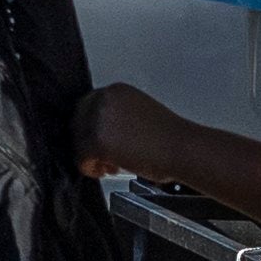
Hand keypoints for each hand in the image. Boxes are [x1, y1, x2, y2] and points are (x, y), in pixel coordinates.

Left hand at [82, 79, 207, 191]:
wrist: (182, 149)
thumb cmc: (170, 138)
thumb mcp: (139, 113)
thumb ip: (117, 115)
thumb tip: (102, 130)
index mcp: (116, 91)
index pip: (87, 106)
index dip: (92, 127)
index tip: (99, 140)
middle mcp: (105, 100)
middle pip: (78, 121)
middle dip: (88, 140)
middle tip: (104, 156)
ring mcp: (99, 119)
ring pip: (78, 140)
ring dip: (90, 155)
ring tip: (109, 164)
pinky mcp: (97, 141)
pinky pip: (81, 157)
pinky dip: (90, 167)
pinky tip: (105, 170)